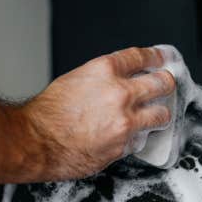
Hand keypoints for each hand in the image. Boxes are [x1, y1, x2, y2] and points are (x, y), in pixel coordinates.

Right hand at [22, 47, 175, 180]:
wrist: (34, 141)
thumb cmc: (47, 112)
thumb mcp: (76, 79)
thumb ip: (104, 78)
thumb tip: (123, 79)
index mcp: (105, 70)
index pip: (142, 57)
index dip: (157, 57)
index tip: (163, 59)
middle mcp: (120, 93)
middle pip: (162, 83)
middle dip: (167, 83)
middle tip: (167, 85)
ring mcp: (125, 121)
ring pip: (161, 114)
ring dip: (159, 114)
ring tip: (155, 115)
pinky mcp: (124, 145)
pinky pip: (141, 138)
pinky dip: (137, 136)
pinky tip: (128, 135)